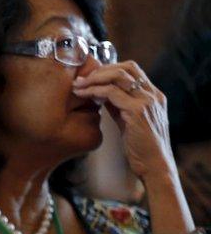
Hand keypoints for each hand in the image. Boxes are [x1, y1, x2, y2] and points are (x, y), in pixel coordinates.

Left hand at [72, 61, 175, 182]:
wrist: (154, 166)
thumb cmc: (140, 147)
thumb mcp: (129, 121)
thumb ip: (118, 105)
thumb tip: (100, 93)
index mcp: (154, 95)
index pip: (132, 69)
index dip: (109, 68)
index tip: (91, 77)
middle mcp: (153, 95)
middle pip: (127, 67)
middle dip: (101, 70)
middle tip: (81, 79)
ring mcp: (147, 101)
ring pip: (118, 76)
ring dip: (94, 78)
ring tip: (78, 86)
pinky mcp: (138, 111)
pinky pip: (112, 93)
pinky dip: (94, 91)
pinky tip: (83, 95)